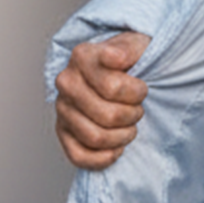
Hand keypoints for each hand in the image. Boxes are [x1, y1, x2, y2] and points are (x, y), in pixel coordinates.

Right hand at [55, 31, 150, 168]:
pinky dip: (104, 157)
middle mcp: (67, 82)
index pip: (114, 88)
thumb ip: (129, 49)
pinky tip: (116, 147)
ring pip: (96, 137)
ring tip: (129, 126)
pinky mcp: (63, 132)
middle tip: (137, 109)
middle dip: (133, 116)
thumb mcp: (138, 45)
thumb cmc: (132, 60)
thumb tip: (116, 57)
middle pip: (108, 116)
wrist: (122, 72)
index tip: (140, 87)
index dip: (136, 93)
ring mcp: (63, 108)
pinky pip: (79, 156)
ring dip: (123, 137)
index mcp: (82, 57)